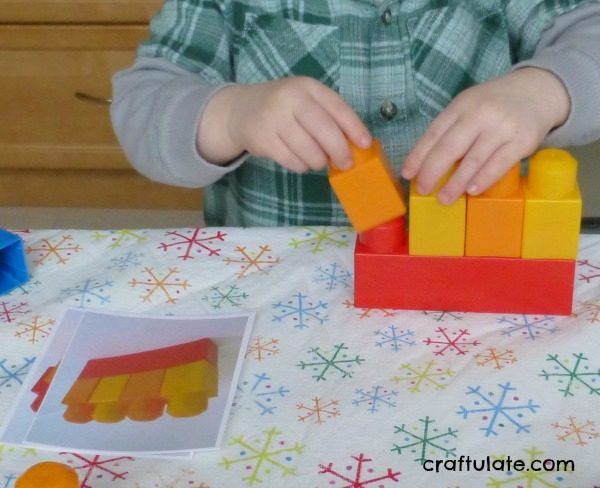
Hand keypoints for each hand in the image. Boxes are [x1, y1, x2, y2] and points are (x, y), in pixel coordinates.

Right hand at [197, 77, 371, 171]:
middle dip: (339, 151)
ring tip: (317, 159)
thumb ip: (329, 116)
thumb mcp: (306, 100)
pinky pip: (292, 162)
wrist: (241, 110)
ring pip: (309, 151)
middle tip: (346, 163)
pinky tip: (300, 160)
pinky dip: (301, 166)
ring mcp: (274, 119)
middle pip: (324, 130)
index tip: (365, 144)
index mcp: (307, 87)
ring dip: (318, 161)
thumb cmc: (284, 107)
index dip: (354, 127)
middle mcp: (290, 99)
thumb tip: (355, 145)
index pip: (336, 107)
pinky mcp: (263, 140)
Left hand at [401, 67, 570, 203]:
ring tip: (444, 198)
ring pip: (473, 160)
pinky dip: (483, 179)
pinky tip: (472, 191)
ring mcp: (502, 127)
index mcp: (462, 105)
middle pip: (450, 147)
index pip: (434, 133)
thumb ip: (450, 129)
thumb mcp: (469, 107)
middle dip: (432, 172)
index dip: (418, 156)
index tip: (407, 174)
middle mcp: (481, 114)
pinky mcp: (522, 141)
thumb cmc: (493, 105)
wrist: (537, 91)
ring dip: (456, 183)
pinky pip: (499, 164)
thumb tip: (425, 163)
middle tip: (422, 190)